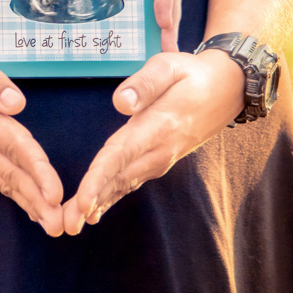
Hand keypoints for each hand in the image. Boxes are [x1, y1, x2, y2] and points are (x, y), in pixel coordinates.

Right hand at [0, 44, 64, 234]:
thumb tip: (18, 104)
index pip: (13, 147)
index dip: (38, 170)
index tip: (57, 193)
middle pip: (11, 174)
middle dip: (38, 201)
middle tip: (63, 226)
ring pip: (3, 182)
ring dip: (29, 204)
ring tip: (52, 225)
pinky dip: (13, 195)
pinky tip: (31, 207)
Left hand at [62, 50, 244, 234]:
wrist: (227, 88)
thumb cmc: (192, 74)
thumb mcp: (170, 66)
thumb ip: (144, 83)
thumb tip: (120, 103)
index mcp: (157, 127)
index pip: (121, 156)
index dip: (99, 179)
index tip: (82, 200)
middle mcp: (158, 150)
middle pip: (117, 178)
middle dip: (91, 202)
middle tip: (66, 226)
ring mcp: (159, 159)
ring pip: (123, 185)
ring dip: (97, 205)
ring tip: (72, 225)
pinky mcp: (157, 160)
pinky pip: (130, 182)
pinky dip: (110, 198)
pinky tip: (92, 213)